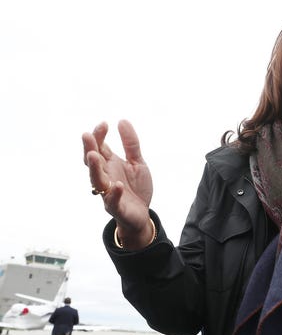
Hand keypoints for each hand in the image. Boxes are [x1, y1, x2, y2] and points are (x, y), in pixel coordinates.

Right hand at [82, 120, 153, 248]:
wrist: (141, 214)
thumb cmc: (136, 187)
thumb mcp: (137, 162)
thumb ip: (131, 144)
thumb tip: (122, 120)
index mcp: (109, 165)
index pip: (99, 147)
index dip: (99, 136)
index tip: (104, 124)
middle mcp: (105, 177)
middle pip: (93, 162)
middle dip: (89, 148)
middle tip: (87, 135)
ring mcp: (108, 192)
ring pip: (97, 180)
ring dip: (94, 168)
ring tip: (94, 155)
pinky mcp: (116, 207)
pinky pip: (113, 200)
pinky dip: (114, 193)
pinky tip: (117, 185)